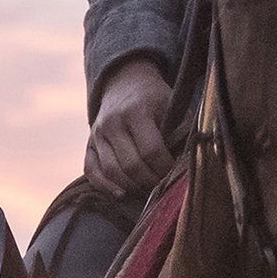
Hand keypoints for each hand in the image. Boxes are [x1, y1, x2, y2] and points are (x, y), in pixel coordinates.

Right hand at [86, 58, 174, 197]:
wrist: (125, 83)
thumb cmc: (154, 98)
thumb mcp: (172, 106)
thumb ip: (181, 132)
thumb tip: (187, 164)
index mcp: (136, 111)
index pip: (151, 150)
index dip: (165, 168)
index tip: (175, 175)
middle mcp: (112, 122)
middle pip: (131, 165)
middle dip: (150, 182)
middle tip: (163, 187)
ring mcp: (97, 133)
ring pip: (111, 171)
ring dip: (132, 187)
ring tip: (147, 191)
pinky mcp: (89, 142)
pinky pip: (91, 170)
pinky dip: (104, 186)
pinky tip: (121, 194)